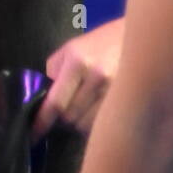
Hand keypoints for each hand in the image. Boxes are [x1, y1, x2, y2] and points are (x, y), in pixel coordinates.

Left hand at [33, 20, 123, 140]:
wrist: (139, 37)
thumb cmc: (100, 43)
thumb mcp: (71, 49)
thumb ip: (54, 73)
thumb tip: (44, 101)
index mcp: (78, 62)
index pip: (56, 102)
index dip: (42, 122)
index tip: (33, 135)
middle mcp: (97, 76)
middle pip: (70, 118)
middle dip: (62, 119)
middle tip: (64, 111)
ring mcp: (115, 90)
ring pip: (86, 125)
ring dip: (79, 122)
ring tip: (83, 108)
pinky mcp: (128, 101)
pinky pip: (103, 124)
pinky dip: (95, 123)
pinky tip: (98, 109)